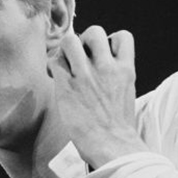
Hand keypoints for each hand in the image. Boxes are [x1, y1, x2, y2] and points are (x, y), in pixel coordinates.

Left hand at [48, 26, 148, 167]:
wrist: (112, 146)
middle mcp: (107, 67)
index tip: (102, 55)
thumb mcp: (126, 95)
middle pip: (95, 31)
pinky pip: (54, 61)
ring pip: (70, 40)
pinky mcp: (67, 85)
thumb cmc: (118, 128)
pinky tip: (54, 77)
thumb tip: (100, 71)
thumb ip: (116, 78)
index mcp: (126, 70)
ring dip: (65, 51)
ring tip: (64, 65)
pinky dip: (51, 66)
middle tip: (79, 58)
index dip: (109, 41)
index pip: (122, 36)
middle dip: (85, 40)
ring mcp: (86, 75)